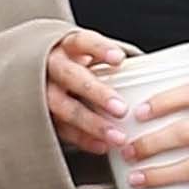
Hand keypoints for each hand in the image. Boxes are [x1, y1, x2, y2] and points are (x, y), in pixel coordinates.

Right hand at [45, 28, 143, 154]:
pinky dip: (82, 139)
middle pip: (71, 77)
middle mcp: (52, 66)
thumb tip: (151, 67)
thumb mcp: (88, 51)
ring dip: (91, 123)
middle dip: (96, 93)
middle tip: (121, 108)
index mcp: (67, 46)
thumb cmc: (74, 61)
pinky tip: (102, 146)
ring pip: (63, 107)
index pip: (82, 42)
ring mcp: (42, 90)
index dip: (99, 49)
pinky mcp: (41, 114)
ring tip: (116, 136)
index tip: (119, 59)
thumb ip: (109, 59)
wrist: (36, 70)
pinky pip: (61, 129)